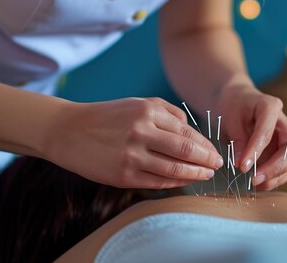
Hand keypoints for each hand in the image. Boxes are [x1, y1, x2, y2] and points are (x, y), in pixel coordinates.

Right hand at [44, 98, 222, 188]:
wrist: (68, 131)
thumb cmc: (108, 116)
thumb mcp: (138, 104)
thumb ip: (169, 113)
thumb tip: (195, 133)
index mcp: (147, 112)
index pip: (186, 133)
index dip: (205, 146)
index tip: (215, 153)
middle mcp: (140, 132)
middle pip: (185, 151)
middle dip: (206, 161)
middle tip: (218, 165)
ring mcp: (131, 156)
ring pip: (174, 169)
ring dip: (195, 174)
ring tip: (206, 175)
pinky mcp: (123, 175)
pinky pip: (157, 182)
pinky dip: (174, 183)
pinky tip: (184, 181)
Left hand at [217, 82, 286, 189]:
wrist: (236, 102)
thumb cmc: (233, 107)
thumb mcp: (230, 119)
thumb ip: (237, 140)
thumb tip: (240, 164)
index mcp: (270, 107)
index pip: (267, 131)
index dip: (256, 150)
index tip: (242, 166)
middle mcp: (283, 123)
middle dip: (275, 167)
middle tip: (254, 179)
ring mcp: (285, 138)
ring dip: (275, 175)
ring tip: (254, 183)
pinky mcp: (281, 150)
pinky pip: (284, 167)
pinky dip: (274, 178)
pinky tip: (259, 184)